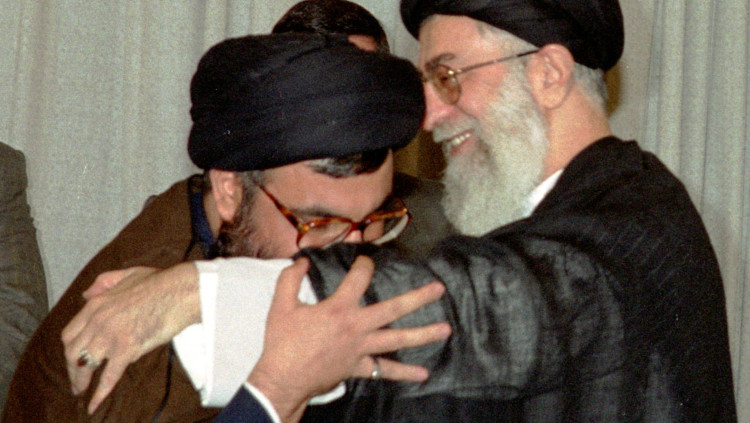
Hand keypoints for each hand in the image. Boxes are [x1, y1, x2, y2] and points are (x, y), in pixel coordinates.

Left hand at [61, 263, 201, 413]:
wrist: (180, 291)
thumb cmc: (161, 282)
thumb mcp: (126, 274)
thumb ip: (103, 282)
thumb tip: (86, 294)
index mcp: (97, 304)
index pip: (70, 333)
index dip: (70, 348)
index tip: (75, 357)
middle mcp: (98, 320)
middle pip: (73, 351)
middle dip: (72, 368)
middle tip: (77, 379)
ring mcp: (111, 335)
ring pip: (86, 364)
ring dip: (81, 381)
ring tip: (82, 391)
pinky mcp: (127, 348)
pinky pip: (109, 375)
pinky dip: (100, 392)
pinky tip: (94, 403)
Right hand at [249, 256, 450, 421]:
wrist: (282, 379)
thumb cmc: (282, 342)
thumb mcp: (280, 305)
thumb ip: (290, 278)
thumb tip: (303, 261)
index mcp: (339, 308)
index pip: (359, 277)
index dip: (364, 263)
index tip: (365, 258)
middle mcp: (357, 327)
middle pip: (393, 309)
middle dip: (418, 297)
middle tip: (439, 289)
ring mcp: (362, 349)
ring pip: (398, 340)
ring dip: (423, 334)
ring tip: (446, 329)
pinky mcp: (359, 368)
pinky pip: (385, 370)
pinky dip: (405, 372)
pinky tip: (424, 373)